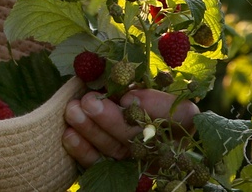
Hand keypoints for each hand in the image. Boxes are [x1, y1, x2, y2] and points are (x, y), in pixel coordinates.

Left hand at [62, 89, 198, 165]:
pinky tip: (69, 134)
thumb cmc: (139, 91)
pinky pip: (100, 165)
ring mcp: (140, 160)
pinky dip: (83, 151)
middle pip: (141, 136)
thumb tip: (122, 90)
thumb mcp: (145, 80)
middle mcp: (165, 143)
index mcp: (181, 119)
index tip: (128, 94)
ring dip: (92, 131)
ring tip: (73, 110)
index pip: (181, 115)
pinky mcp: (119, 171)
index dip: (154, 107)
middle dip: (111, 119)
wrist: (125, 116)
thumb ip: (138, 80)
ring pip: (118, 150)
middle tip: (89, 101)